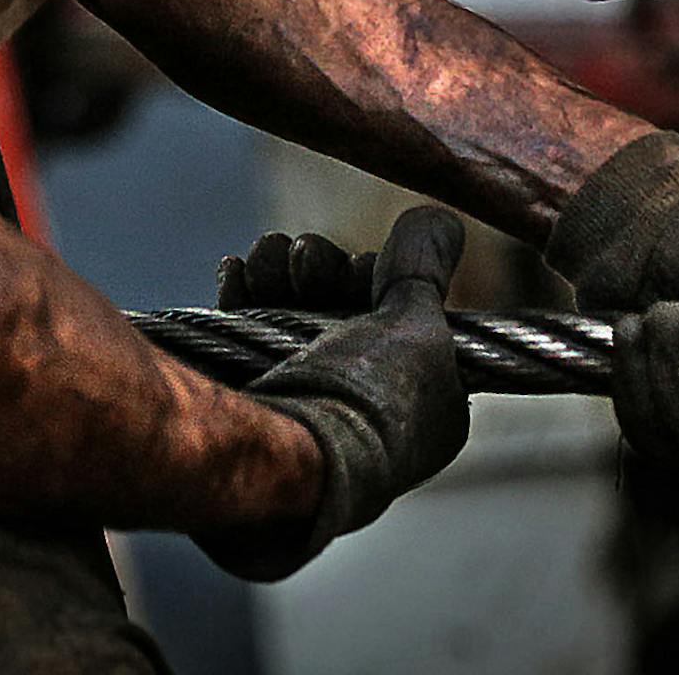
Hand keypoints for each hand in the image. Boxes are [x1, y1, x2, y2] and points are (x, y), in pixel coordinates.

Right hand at [193, 208, 470, 580]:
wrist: (284, 457)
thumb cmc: (366, 398)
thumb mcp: (416, 324)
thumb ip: (424, 270)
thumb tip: (441, 220)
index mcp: (428, 412)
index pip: (403, 323)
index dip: (379, 283)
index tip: (364, 266)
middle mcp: (370, 416)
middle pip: (343, 314)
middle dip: (321, 270)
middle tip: (306, 257)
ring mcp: (310, 414)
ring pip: (293, 320)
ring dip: (279, 273)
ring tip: (268, 255)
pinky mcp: (254, 409)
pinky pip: (248, 341)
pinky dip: (244, 299)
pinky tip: (238, 272)